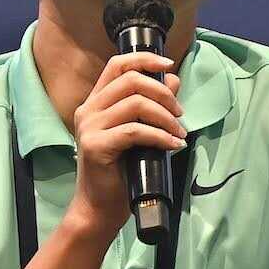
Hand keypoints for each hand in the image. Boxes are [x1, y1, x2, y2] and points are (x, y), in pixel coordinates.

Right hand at [64, 50, 185, 239]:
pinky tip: (173, 145)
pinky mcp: (95, 146)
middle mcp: (88, 110)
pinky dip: (160, 136)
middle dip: (162, 92)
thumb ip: (152, 106)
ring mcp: (89, 128)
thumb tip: (173, 80)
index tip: (168, 65)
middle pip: (130, 80)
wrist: (99, 208)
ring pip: (136, 104)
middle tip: (180, 113)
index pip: (117, 65)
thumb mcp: (139, 134)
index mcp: (95, 103)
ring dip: (165, 116)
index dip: (144, 59)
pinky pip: (135, 131)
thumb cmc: (120, 172)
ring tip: (179, 133)